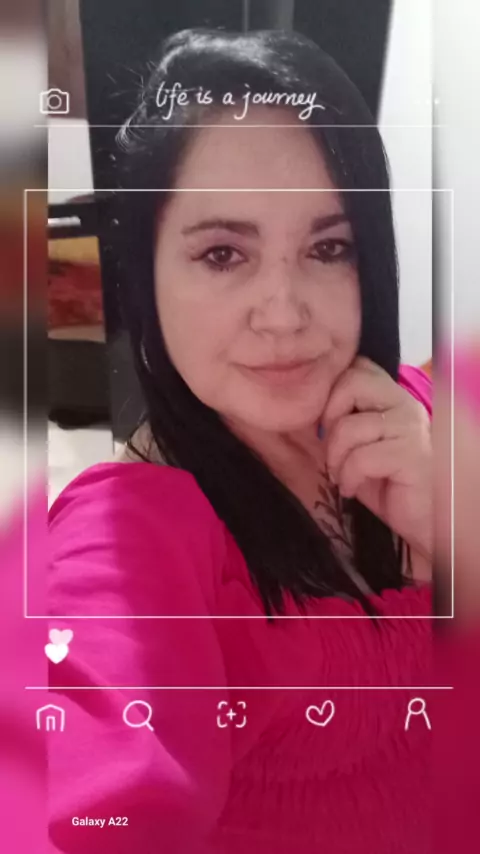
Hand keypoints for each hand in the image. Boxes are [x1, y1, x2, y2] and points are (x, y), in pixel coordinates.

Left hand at [321, 357, 431, 560]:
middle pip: (351, 382)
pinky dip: (349, 478)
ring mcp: (410, 428)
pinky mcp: (411, 455)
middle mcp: (404, 405)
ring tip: (342, 477)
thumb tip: (305, 406)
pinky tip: (352, 490)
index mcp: (392, 398)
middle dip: (329, 418)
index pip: (357, 367)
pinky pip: (361, 458)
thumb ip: (343, 422)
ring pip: (349, 426)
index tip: (326, 425)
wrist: (425, 522)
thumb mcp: (360, 448)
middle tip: (332, 450)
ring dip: (335, 459)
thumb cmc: (390, 486)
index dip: (331, 392)